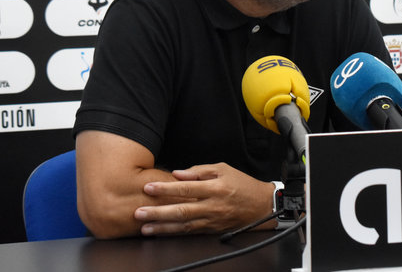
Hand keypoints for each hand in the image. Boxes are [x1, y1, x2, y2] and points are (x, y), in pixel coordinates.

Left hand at [133, 163, 272, 235]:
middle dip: (158, 213)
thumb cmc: (242, 184)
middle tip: (139, 213)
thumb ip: (199, 170)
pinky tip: (161, 232)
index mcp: (215, 188)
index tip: (149, 188)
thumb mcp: (224, 169)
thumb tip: (178, 173)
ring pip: (183, 226)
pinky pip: (190, 232)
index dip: (166, 188)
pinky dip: (174, 233)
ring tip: (145, 228)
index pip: (186, 188)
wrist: (262, 206)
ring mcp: (211, 220)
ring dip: (162, 227)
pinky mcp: (212, 230)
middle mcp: (212, 206)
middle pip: (181, 210)